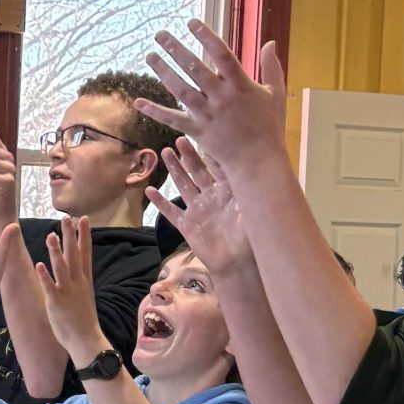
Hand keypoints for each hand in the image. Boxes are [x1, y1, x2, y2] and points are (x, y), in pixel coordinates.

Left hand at [35, 216, 107, 362]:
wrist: (86, 340)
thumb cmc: (83, 319)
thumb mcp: (85, 294)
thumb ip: (79, 280)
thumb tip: (76, 268)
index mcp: (84, 280)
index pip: (85, 253)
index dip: (84, 235)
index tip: (83, 219)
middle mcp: (77, 283)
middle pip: (74, 255)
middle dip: (70, 236)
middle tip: (66, 218)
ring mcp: (67, 292)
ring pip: (61, 268)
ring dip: (56, 252)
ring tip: (51, 235)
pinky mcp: (56, 303)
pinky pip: (50, 287)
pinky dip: (45, 276)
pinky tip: (39, 265)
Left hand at [138, 25, 287, 175]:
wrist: (259, 161)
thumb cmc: (269, 127)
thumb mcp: (276, 94)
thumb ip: (272, 67)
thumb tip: (270, 42)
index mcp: (240, 85)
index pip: (221, 54)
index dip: (206, 36)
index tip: (191, 22)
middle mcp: (221, 97)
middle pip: (194, 67)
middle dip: (176, 48)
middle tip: (159, 34)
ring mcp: (207, 114)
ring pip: (180, 89)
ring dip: (163, 71)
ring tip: (149, 56)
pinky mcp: (197, 131)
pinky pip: (172, 120)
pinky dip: (154, 111)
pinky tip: (138, 102)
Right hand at [155, 139, 252, 275]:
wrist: (236, 265)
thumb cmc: (249, 240)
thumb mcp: (251, 213)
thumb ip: (249, 193)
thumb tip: (253, 171)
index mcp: (228, 193)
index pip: (218, 167)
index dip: (210, 153)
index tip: (203, 137)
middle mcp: (211, 197)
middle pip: (198, 172)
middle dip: (189, 156)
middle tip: (180, 139)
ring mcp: (198, 210)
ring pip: (183, 185)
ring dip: (174, 170)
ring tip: (165, 152)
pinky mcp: (187, 225)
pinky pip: (171, 212)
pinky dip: (160, 202)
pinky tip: (150, 191)